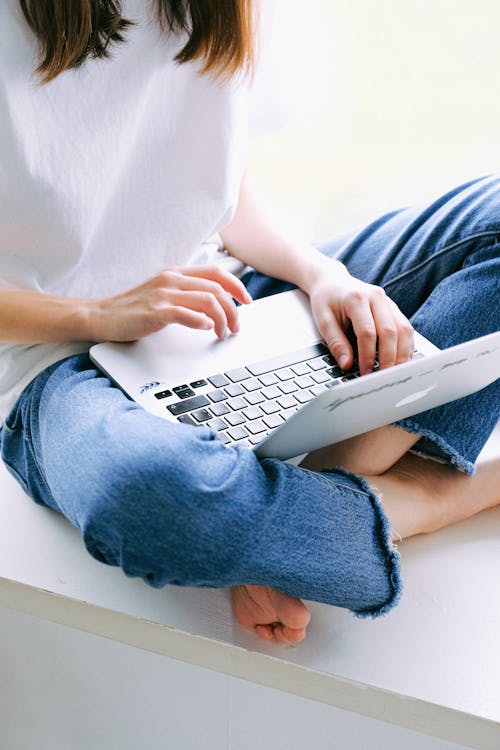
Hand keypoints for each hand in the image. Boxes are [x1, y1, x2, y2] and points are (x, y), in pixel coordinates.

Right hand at [91, 265, 252, 341]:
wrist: (100, 316)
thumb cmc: (132, 309)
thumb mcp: (163, 294)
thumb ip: (185, 294)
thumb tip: (214, 304)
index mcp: (175, 273)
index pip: (216, 273)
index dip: (237, 286)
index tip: (247, 301)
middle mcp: (171, 280)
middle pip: (217, 289)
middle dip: (233, 310)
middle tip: (236, 327)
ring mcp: (162, 295)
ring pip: (207, 301)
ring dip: (222, 319)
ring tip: (223, 333)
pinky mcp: (154, 312)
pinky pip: (185, 314)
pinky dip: (201, 322)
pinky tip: (207, 329)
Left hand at [308, 260, 413, 374]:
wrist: (332, 280)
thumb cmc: (326, 299)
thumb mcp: (323, 320)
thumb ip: (336, 343)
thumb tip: (347, 365)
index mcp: (357, 298)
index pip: (367, 332)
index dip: (368, 355)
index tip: (365, 373)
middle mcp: (376, 297)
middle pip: (390, 331)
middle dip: (388, 358)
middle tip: (382, 376)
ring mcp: (387, 301)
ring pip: (404, 329)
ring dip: (402, 354)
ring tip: (394, 372)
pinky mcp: (393, 307)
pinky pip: (406, 327)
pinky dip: (406, 345)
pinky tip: (400, 359)